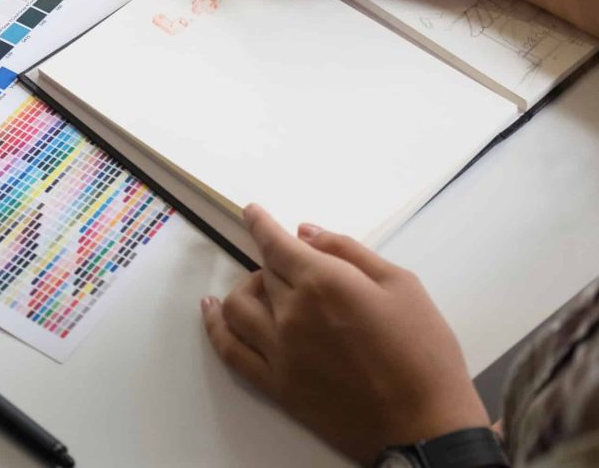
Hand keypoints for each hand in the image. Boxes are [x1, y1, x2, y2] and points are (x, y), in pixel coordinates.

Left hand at [201, 205, 488, 464]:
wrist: (426, 428)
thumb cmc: (423, 351)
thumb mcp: (400, 283)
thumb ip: (348, 251)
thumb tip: (306, 231)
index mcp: (323, 282)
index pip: (275, 243)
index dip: (260, 223)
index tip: (250, 211)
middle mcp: (292, 313)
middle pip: (264, 272)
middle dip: (276, 261)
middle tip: (296, 264)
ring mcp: (280, 351)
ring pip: (236, 306)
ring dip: (246, 287)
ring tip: (266, 288)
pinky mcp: (277, 385)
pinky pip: (231, 351)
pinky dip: (215, 327)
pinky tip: (211, 311)